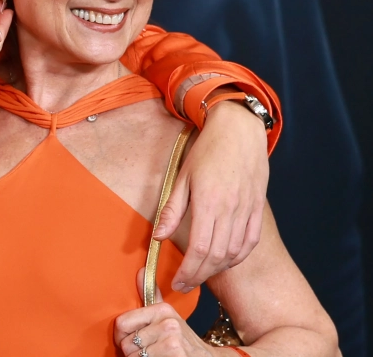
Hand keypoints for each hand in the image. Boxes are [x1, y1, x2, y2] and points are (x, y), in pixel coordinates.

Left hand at [115, 275, 212, 355]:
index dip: (121, 336)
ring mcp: (172, 342)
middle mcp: (168, 324)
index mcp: (162, 310)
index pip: (122, 324)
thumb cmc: (183, 339)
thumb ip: (151, 295)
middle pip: (127, 343)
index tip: (128, 339)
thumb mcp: (168, 316)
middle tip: (146, 351)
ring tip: (153, 356)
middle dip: (133, 351)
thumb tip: (141, 270)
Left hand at [154, 101, 267, 291]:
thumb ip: (172, 208)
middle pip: (217, 255)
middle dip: (199, 275)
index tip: (177, 282)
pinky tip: (224, 260)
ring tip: (201, 274)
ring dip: (218, 268)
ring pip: (235, 252)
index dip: (188, 271)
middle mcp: (231, 209)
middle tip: (185, 285)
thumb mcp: (182, 175)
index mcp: (209, 201)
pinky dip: (237, 256)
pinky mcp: (258, 208)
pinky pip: (251, 241)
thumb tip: (158, 237)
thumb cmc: (207, 149)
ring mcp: (248, 210)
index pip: (200, 248)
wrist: (239, 130)